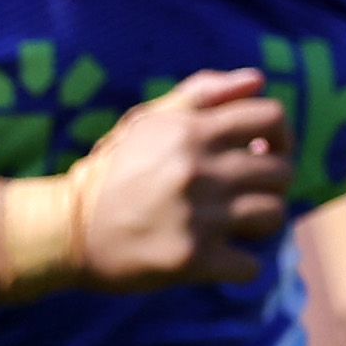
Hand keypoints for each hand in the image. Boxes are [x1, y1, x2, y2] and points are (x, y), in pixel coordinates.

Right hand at [60, 68, 296, 289]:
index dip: (279, 134)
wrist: (65, 230)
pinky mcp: (191, 260)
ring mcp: (197, 217)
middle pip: (281, 171)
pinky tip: (219, 258)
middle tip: (245, 193)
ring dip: (259, 222)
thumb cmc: (111, 172)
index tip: (263, 151)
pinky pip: (250, 265)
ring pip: (272, 215)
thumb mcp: (146, 122)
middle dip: (269, 182)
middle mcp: (198, 170)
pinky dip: (240, 265)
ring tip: (234, 224)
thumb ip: (201, 94)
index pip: (271, 117)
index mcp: (190, 131)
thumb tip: (258, 80)